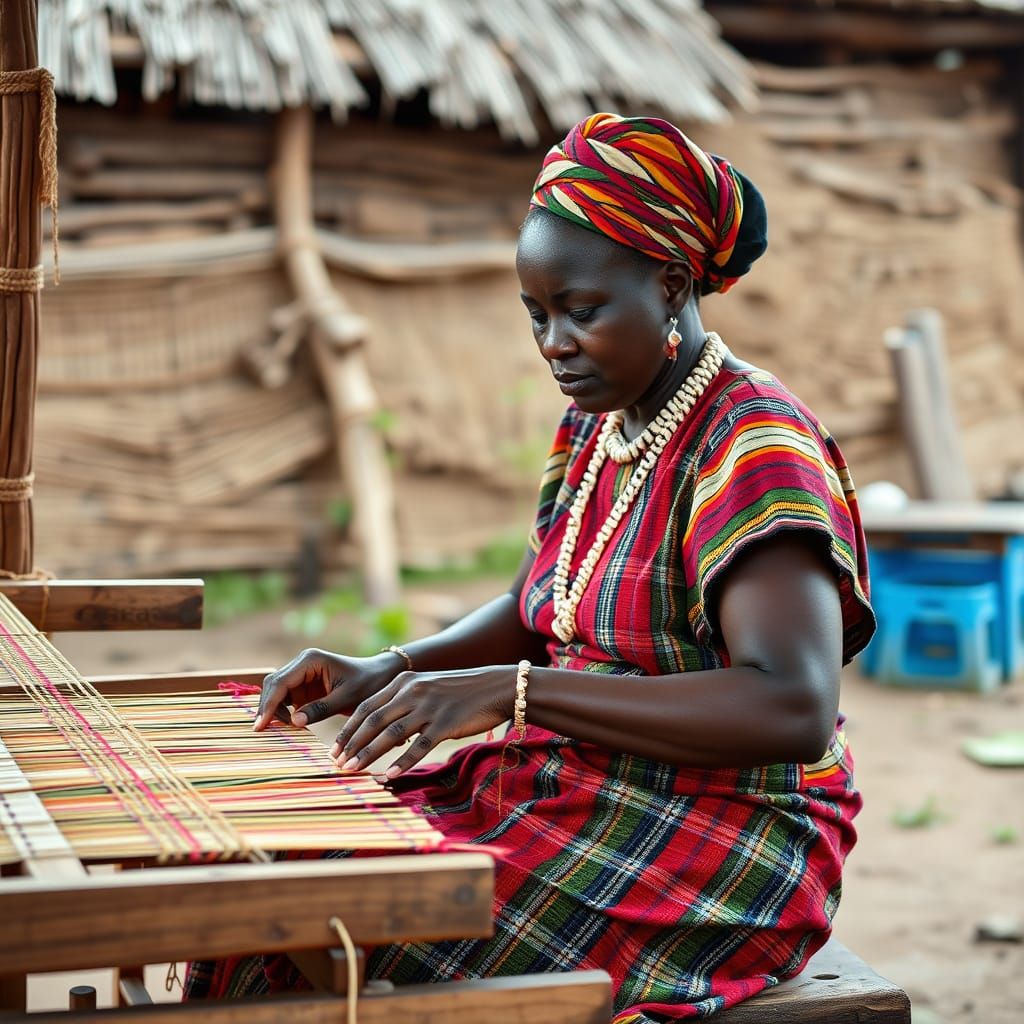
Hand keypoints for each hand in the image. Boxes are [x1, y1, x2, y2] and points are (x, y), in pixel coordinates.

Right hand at [254, 648, 404, 731]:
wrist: (380, 677)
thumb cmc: (368, 684)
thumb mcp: (347, 698)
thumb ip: (321, 709)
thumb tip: (294, 722)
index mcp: (310, 660)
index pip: (280, 682)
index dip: (268, 704)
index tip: (261, 725)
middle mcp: (302, 663)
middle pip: (273, 685)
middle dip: (267, 707)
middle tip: (262, 731)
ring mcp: (301, 674)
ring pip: (276, 692)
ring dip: (274, 711)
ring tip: (278, 731)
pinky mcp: (304, 686)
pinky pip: (286, 699)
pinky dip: (283, 712)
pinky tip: (286, 727)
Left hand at [330, 666, 516, 779]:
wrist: (495, 686)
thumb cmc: (458, 691)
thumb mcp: (426, 688)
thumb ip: (402, 701)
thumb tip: (378, 728)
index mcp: (404, 682)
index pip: (366, 706)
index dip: (348, 729)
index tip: (334, 749)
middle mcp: (413, 691)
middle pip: (374, 720)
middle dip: (352, 744)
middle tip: (338, 764)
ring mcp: (429, 706)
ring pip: (391, 733)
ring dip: (369, 754)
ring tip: (353, 771)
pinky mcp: (446, 722)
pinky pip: (419, 745)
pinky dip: (402, 761)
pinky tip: (389, 774)